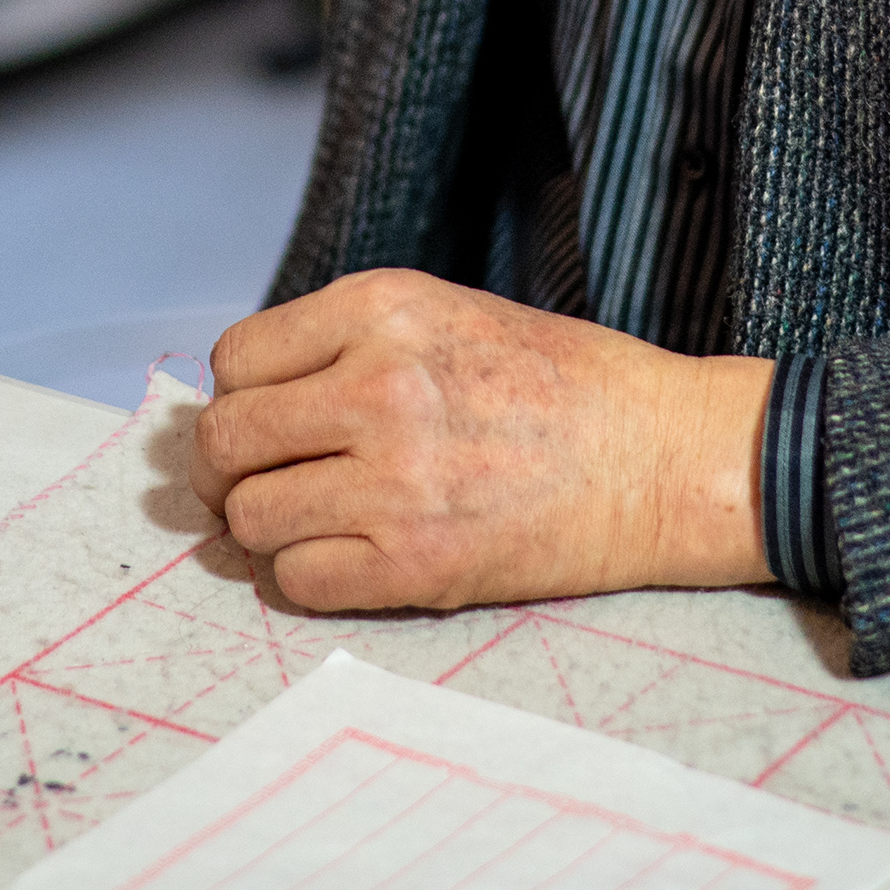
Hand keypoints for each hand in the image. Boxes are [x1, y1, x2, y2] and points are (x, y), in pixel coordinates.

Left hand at [193, 270, 775, 611]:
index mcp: (383, 309)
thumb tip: (249, 401)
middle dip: (228, 470)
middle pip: (226, 440)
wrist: (663, 456)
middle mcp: (378, 386)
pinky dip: (308, 576)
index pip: (238, 360)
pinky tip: (351, 558)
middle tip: (258, 484)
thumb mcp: (446, 316)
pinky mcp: (417, 562)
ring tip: (315, 522)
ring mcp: (395, 479)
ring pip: (251, 519)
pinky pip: (298, 580)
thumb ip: (348, 346)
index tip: (264, 422)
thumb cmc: (564, 385)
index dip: (240, 397)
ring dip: (269, 528)